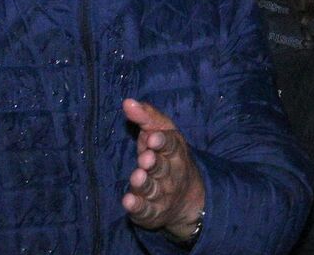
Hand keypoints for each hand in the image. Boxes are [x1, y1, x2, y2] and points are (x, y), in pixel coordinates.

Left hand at [121, 99, 205, 239]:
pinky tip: (128, 201)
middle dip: (154, 163)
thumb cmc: (165, 156)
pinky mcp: (152, 212)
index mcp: (174, 151)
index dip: (161, 142)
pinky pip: (145, 210)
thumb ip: (146, 117)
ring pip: (153, 189)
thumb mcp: (160, 133)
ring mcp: (162, 194)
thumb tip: (127, 102)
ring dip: (145, 183)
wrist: (185, 198)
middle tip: (145, 158)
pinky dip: (138, 206)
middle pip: (163, 168)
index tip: (153, 138)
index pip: (170, 145)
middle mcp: (170, 174)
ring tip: (137, 177)